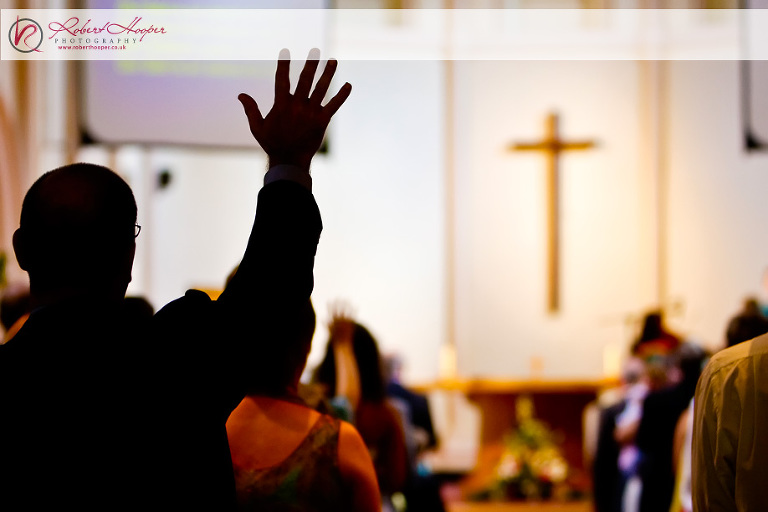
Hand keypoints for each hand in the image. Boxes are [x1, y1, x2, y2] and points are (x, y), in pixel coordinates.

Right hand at [238, 48, 351, 170]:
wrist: (289, 161)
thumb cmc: (272, 144)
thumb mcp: (257, 127)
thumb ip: (250, 109)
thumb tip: (240, 94)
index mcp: (281, 105)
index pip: (282, 79)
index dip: (283, 65)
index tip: (285, 51)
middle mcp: (297, 106)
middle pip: (305, 80)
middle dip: (310, 64)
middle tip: (315, 50)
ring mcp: (310, 113)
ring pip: (321, 88)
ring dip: (328, 73)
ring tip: (333, 60)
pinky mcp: (322, 121)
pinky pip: (334, 105)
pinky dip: (342, 95)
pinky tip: (349, 85)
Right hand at [328, 300, 355, 345]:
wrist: (342, 344)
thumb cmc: (335, 338)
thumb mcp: (329, 331)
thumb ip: (326, 324)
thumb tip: (322, 319)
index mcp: (333, 322)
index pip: (330, 312)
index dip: (330, 306)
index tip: (329, 300)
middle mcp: (339, 321)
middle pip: (338, 310)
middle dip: (338, 303)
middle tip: (338, 297)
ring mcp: (345, 322)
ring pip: (346, 311)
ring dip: (346, 305)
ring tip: (347, 299)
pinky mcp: (351, 324)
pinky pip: (353, 316)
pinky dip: (354, 311)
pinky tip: (356, 306)